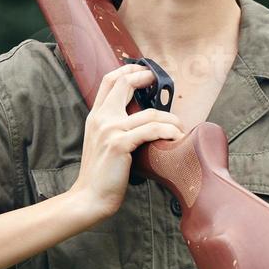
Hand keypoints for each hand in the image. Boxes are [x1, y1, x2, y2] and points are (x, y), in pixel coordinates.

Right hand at [70, 63, 185, 221]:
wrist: (89, 198)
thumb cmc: (102, 174)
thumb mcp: (102, 143)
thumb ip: (115, 128)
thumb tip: (141, 121)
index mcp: (96, 117)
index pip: (109, 81)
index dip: (129, 70)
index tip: (146, 71)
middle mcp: (101, 119)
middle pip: (124, 83)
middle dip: (147, 78)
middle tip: (163, 84)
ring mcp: (109, 130)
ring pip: (150, 113)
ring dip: (171, 119)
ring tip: (179, 129)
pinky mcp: (119, 144)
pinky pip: (152, 130)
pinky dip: (169, 132)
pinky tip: (176, 138)